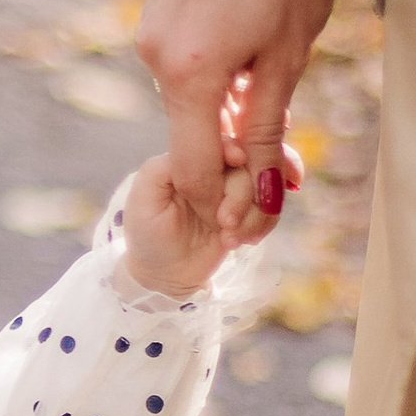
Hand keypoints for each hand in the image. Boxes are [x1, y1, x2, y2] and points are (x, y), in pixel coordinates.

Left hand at [117, 148, 271, 297]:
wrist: (164, 275)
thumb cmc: (147, 234)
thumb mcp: (144, 198)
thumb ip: (164, 166)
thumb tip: (203, 150)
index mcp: (189, 157)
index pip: (219, 140)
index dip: (233, 148)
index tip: (238, 160)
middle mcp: (215, 169)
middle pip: (248, 162)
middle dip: (243, 192)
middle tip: (226, 222)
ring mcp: (234, 191)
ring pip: (265, 184)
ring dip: (254, 212)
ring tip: (231, 238)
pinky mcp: (248, 212)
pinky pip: (271, 208)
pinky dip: (262, 224)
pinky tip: (243, 241)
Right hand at [135, 0, 336, 251]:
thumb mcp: (286, 58)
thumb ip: (267, 127)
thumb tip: (266, 191)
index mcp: (187, 74)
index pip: (193, 166)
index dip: (223, 199)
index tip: (253, 220)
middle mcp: (155, 58)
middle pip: (191, 135)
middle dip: (235, 159)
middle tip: (290, 170)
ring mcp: (152, 34)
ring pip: (189, 102)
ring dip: (228, 118)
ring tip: (278, 109)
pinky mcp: (159, 16)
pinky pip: (185, 70)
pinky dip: (216, 84)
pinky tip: (252, 69)